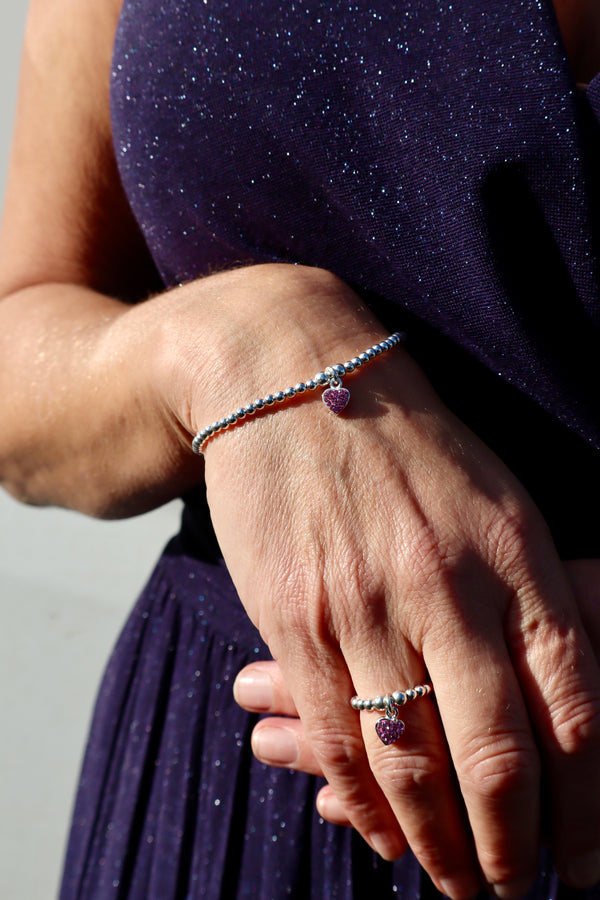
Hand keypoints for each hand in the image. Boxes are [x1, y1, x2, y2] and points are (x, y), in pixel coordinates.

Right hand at [194, 266, 599, 899]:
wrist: (288, 378)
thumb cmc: (405, 443)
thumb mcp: (495, 499)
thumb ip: (534, 595)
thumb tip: (561, 706)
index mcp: (515, 551)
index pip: (576, 705)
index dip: (589, 801)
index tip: (584, 857)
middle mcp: (446, 583)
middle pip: (498, 753)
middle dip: (514, 846)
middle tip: (516, 887)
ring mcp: (364, 601)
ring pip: (411, 761)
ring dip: (439, 842)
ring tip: (456, 881)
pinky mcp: (294, 615)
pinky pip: (335, 736)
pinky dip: (363, 804)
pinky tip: (383, 833)